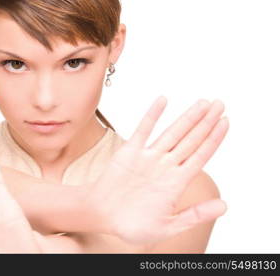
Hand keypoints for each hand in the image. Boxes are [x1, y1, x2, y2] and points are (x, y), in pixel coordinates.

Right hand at [85, 96, 228, 244]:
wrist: (102, 216)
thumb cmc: (131, 225)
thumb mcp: (167, 227)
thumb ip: (195, 215)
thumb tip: (224, 206)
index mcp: (176, 183)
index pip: (200, 156)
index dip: (213, 139)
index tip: (225, 122)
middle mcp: (165, 167)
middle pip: (191, 140)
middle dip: (206, 122)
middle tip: (220, 104)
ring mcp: (148, 158)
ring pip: (172, 133)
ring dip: (188, 117)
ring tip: (203, 103)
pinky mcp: (130, 152)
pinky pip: (143, 130)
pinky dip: (153, 116)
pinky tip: (163, 101)